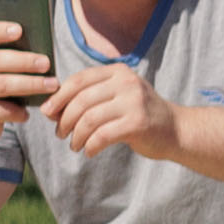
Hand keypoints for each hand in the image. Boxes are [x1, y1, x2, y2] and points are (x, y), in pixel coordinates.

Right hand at [0, 19, 50, 151]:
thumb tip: (39, 50)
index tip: (19, 29)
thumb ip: (4, 60)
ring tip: (51, 85)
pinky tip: (28, 113)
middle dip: (24, 61)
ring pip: (2, 85)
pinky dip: (19, 112)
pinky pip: (2, 110)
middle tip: (46, 63)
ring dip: (30, 84)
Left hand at [43, 60, 179, 165]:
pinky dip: (90, 146)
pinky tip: (89, 151)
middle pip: (81, 100)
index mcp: (118, 72)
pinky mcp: (138, 123)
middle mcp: (126, 83)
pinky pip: (102, 136)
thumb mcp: (116, 97)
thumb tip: (49, 109)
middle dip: (64, 119)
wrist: (176, 130)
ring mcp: (134, 102)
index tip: (47, 112)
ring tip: (75, 145)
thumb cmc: (138, 115)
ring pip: (89, 119)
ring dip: (76, 136)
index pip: (79, 80)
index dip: (58, 97)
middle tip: (60, 133)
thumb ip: (88, 98)